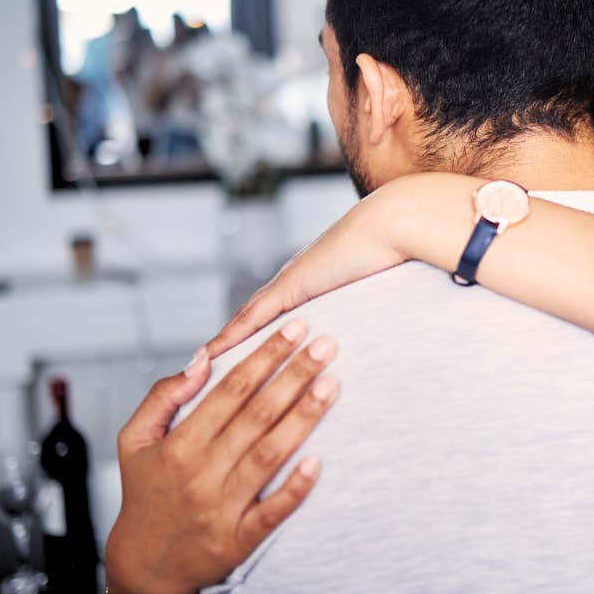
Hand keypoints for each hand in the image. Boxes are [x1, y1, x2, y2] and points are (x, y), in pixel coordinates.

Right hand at [105, 320, 339, 593]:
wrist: (145, 565)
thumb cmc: (145, 493)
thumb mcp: (133, 440)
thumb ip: (162, 397)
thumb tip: (201, 360)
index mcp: (179, 445)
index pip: (231, 390)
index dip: (264, 356)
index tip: (293, 329)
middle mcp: (202, 473)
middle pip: (256, 414)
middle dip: (294, 375)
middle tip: (326, 345)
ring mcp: (222, 507)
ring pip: (269, 455)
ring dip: (303, 418)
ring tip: (331, 385)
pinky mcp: (240, 539)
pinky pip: (273, 511)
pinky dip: (296, 487)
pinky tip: (319, 462)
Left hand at [205, 178, 417, 358]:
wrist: (396, 223)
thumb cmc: (397, 250)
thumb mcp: (376, 285)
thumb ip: (370, 300)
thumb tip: (385, 322)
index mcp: (311, 279)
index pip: (271, 313)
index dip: (248, 335)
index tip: (232, 357)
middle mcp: (294, 279)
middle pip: (251, 318)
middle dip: (228, 343)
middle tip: (202, 369)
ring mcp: (291, 280)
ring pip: (246, 320)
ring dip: (222, 345)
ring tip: (197, 370)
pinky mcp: (292, 284)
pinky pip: (254, 317)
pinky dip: (231, 337)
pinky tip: (211, 356)